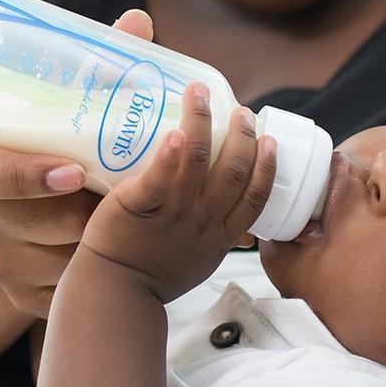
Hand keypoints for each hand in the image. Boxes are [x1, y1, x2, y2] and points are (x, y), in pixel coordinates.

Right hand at [0, 10, 153, 318]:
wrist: (50, 216)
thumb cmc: (64, 150)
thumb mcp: (76, 113)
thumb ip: (99, 74)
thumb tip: (137, 23)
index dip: (22, 173)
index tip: (72, 172)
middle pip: (10, 224)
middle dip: (69, 218)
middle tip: (116, 209)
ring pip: (42, 263)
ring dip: (88, 251)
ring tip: (129, 233)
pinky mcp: (21, 297)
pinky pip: (56, 298)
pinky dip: (93, 282)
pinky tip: (120, 264)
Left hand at [79, 83, 276, 302]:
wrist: (116, 291)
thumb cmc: (158, 274)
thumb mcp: (203, 260)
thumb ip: (222, 237)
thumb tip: (245, 226)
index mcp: (222, 234)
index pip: (256, 195)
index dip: (267, 165)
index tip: (269, 140)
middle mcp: (203, 220)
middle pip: (234, 171)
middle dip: (243, 135)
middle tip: (242, 111)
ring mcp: (172, 213)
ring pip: (197, 161)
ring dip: (202, 122)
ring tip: (201, 95)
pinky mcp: (137, 205)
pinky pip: (157, 178)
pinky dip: (169, 155)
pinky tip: (175, 132)